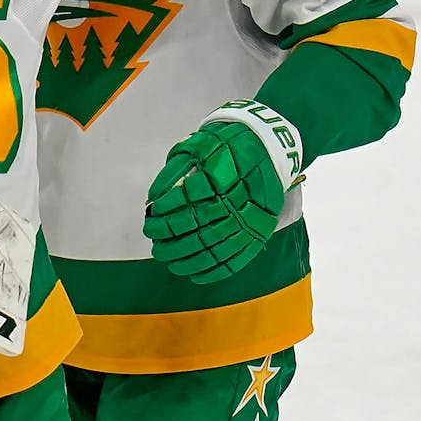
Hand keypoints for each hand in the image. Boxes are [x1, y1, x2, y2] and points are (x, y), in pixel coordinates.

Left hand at [143, 102, 301, 283]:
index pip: (184, 200)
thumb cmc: (227, 145)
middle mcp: (235, 200)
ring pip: (213, 248)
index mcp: (219, 175)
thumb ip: (176, 169)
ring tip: (168, 261)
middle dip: (170, 240)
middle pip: (197, 228)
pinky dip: (213, 271)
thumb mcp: (199, 144)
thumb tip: (154, 197)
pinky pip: (235, 260)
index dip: (164, 212)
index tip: (150, 217)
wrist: (269, 146)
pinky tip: (194, 275)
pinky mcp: (258, 233)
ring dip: (186, 259)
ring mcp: (248, 220)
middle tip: (154, 244)